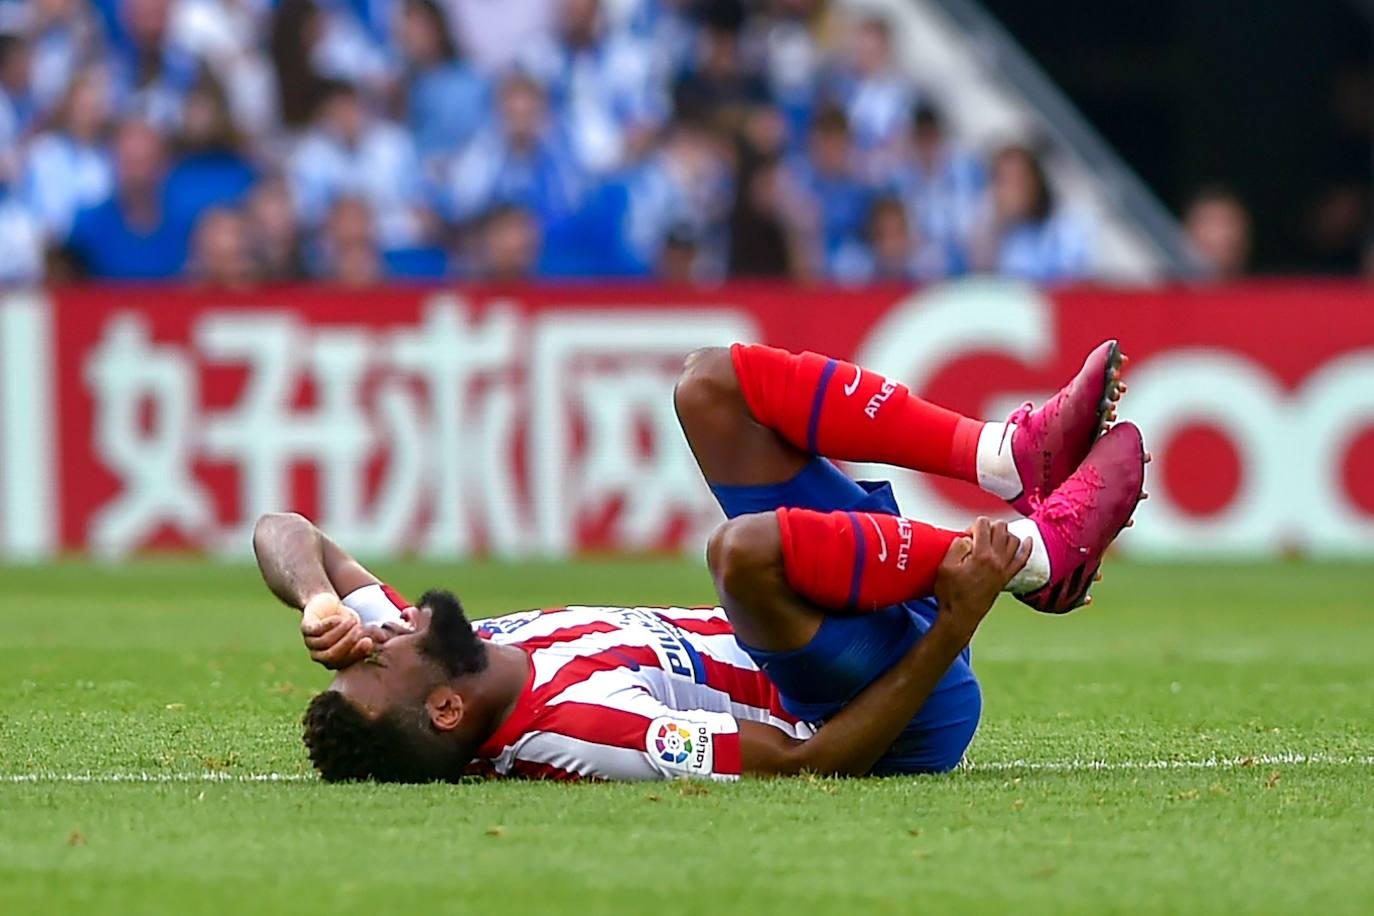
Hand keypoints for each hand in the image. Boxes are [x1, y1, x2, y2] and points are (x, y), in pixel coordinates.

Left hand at [301, 593, 372, 668]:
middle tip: (360, 629)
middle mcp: (320, 655)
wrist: (326, 604)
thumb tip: (383, 639)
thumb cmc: (345, 620)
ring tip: (352, 620)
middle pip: (332, 655)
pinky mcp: (306, 628)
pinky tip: (339, 617)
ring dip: (341, 630)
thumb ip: (368, 635)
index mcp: (334, 660)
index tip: (369, 642)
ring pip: (325, 642)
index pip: (344, 662)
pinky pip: (316, 630)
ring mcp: (311, 642)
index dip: (356, 653)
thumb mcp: (359, 628)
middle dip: (348, 642)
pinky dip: (329, 624)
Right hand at [933, 517, 1031, 639]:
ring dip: (1004, 533)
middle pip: (1001, 528)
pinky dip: (1027, 547)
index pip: (983, 525)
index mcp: (981, 555)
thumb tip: (967, 538)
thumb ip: (956, 547)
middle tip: (978, 536)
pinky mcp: (1007, 577)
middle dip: (989, 526)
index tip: (966, 536)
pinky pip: (1023, 559)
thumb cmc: (951, 595)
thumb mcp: (945, 567)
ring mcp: (1005, 569)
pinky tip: (1028, 540)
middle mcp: (997, 560)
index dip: (973, 526)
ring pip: (1014, 539)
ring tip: (993, 537)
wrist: (961, 616)